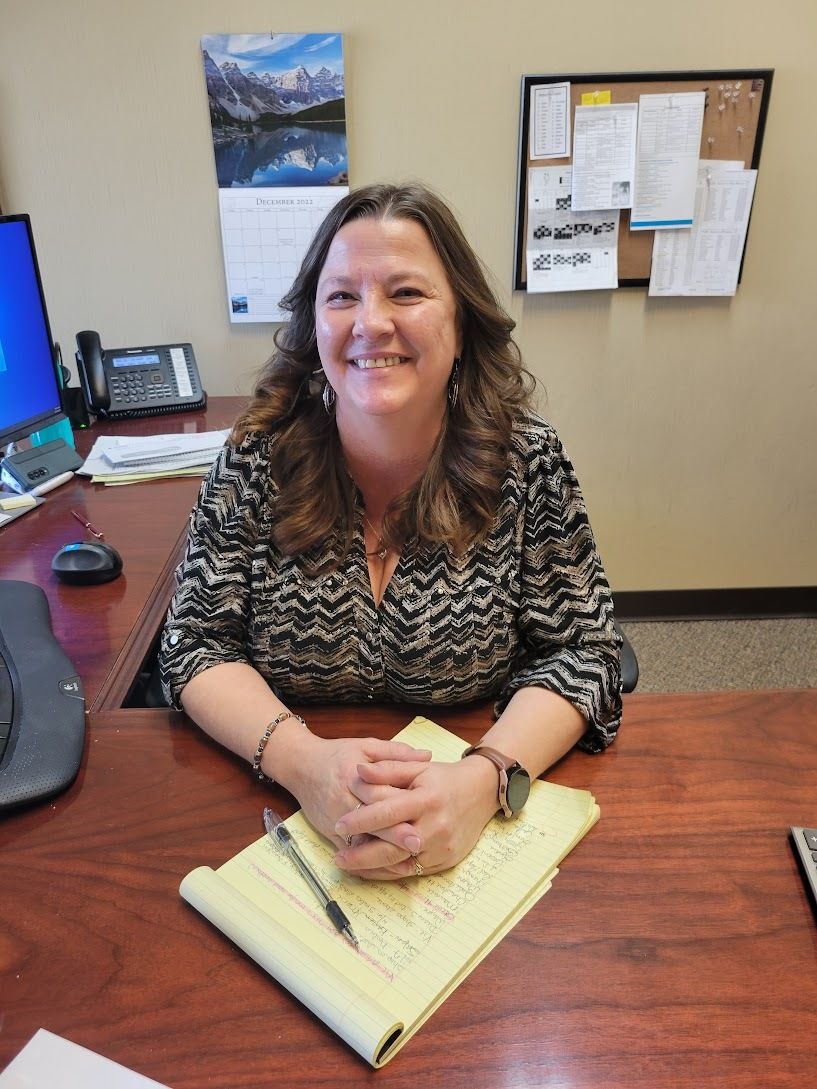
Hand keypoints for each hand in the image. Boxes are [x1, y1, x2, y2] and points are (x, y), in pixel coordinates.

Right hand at [291, 735, 430, 851]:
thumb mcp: (366, 746)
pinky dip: (368, 862)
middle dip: (394, 835)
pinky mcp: (330, 833)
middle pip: (371, 822)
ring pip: (360, 842)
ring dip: (383, 854)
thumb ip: (396, 752)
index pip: (378, 795)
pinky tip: (388, 868)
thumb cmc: (337, 755)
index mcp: (354, 777)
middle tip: (419, 844)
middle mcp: (343, 800)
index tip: (420, 817)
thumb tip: (427, 755)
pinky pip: (350, 851)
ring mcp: (335, 820)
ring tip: (408, 863)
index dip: (399, 808)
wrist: (301, 767)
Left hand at [332, 755, 499, 879]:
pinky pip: (413, 872)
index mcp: (428, 799)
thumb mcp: (417, 767)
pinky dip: (390, 872)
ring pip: (401, 865)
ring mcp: (442, 847)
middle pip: (393, 848)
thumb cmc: (444, 778)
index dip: (362, 820)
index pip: (389, 812)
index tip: (339, 824)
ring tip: (349, 865)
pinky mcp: (446, 861)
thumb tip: (359, 771)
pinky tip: (372, 869)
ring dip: (372, 868)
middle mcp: (436, 826)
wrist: (481, 792)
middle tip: (338, 857)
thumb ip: (388, 769)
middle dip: (361, 856)